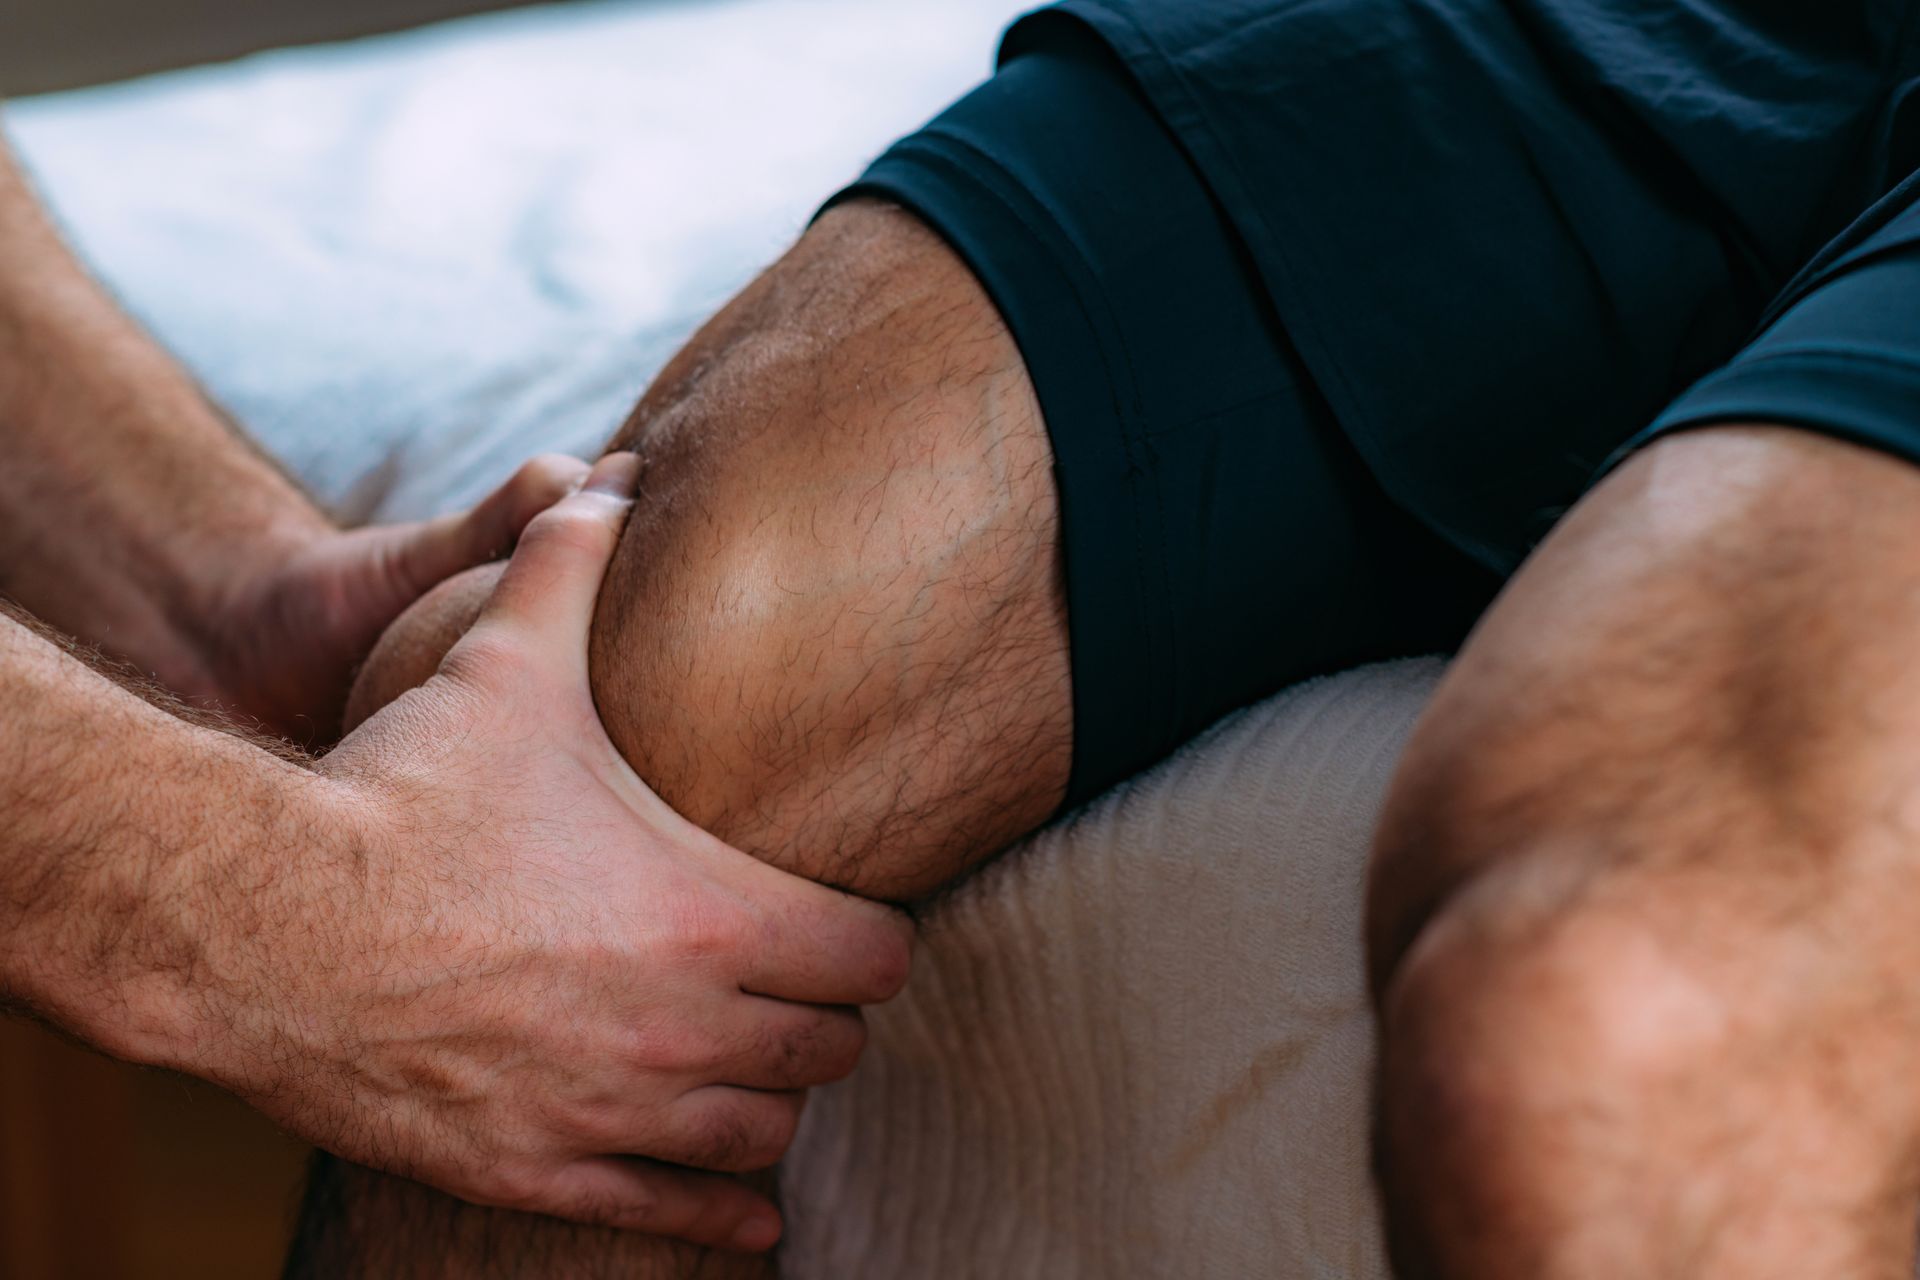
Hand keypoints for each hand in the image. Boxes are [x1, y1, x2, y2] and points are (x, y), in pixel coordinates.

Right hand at [177, 455, 913, 1248]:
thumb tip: (612, 479)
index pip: (875, 955)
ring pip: (764, 1134)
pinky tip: (755, 1219)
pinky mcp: (541, 1169)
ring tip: (752, 1064)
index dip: (873, 935)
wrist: (264, 923)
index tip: (852, 919)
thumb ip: (571, 570)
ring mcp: (617, 1109)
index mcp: (710, 914)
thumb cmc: (401, 793)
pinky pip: (673, 1219)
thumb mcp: (502, 667)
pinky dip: (723, 1217)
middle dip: (824, 1016)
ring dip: (770, 1099)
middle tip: (797, 985)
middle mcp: (686, 1025)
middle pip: (832, 1049)